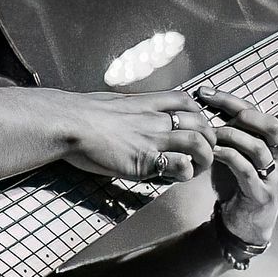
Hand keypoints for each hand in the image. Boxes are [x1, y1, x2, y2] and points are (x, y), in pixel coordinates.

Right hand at [59, 89, 216, 182]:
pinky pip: (178, 165)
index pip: (185, 100)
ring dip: (205, 155)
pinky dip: (186, 172)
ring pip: (197, 142)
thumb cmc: (79, 113)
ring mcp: (151, 139)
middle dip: (209, 136)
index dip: (197, 111)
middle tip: (206, 148)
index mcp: (145, 102)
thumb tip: (120, 113)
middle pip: (199, 121)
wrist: (68, 122)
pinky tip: (179, 176)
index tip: (196, 123)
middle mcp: (154, 119)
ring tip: (200, 165)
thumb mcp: (108, 103)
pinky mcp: (144, 161)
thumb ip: (124, 109)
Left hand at [197, 87, 277, 248]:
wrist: (247, 223)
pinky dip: (228, 157)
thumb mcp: (237, 153)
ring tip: (210, 134)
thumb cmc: (240, 184)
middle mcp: (277, 156)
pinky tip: (211, 153)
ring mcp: (271, 176)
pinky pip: (245, 170)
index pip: (258, 112)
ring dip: (231, 137)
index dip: (232, 100)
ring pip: (258, 148)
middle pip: (271, 126)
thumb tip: (203, 107)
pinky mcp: (260, 193)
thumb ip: (229, 133)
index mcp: (272, 143)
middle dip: (244, 114)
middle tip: (216, 111)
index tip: (205, 92)